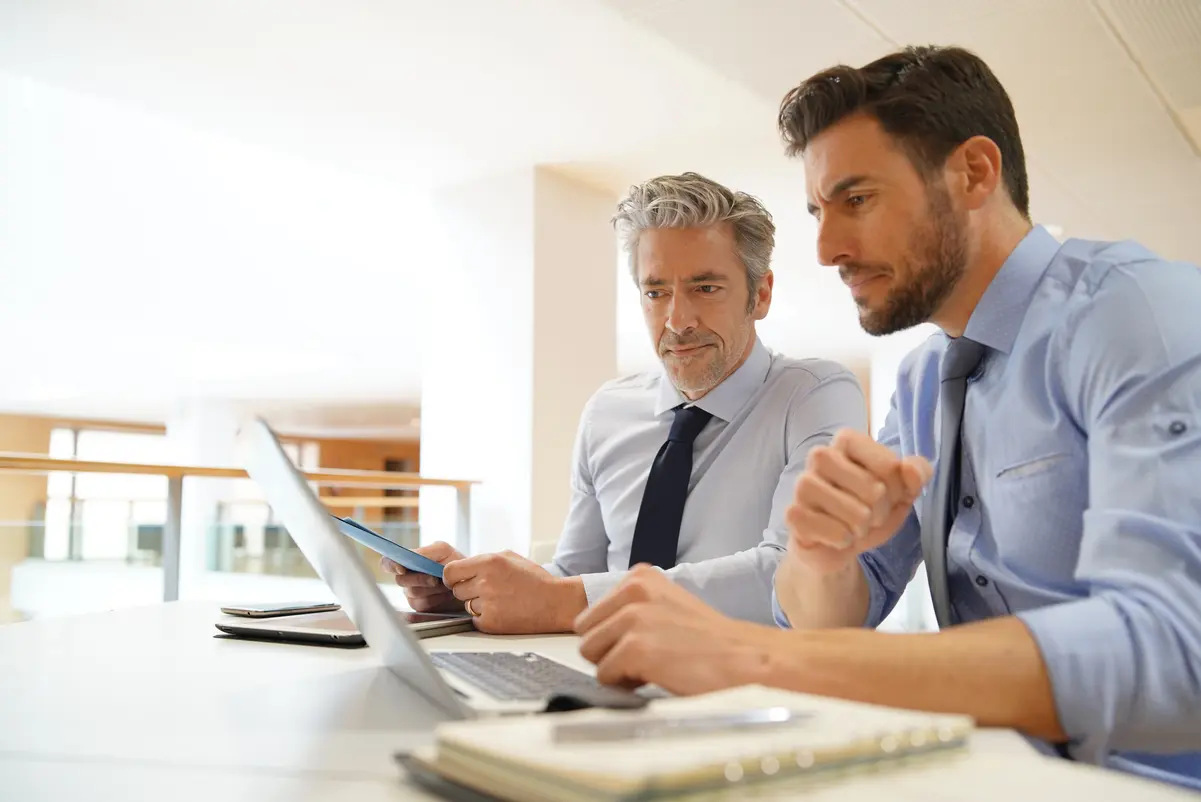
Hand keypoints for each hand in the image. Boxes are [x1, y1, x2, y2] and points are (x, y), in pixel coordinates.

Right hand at [381, 541, 464, 613]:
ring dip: (431, 589)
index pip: (387, 562)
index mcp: (408, 560)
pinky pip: (422, 605)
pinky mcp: (420, 607)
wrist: (471, 582)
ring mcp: (412, 593)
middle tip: (435, 579)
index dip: (390, 565)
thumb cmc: (456, 563)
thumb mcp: (444, 551)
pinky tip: (445, 594)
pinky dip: (436, 599)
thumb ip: (427, 552)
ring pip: (412, 593)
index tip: (401, 568)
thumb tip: (413, 556)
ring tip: (446, 584)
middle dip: (419, 579)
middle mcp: (407, 577)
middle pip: (400, 580)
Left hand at [443, 551, 585, 634]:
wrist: (555, 603)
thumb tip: (461, 567)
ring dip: (478, 604)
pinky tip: (502, 611)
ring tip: (499, 601)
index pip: (450, 571)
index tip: (457, 580)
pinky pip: (475, 620)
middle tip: (487, 591)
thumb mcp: (509, 558)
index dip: (452, 577)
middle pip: (456, 590)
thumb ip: (483, 560)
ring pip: (466, 605)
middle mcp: (485, 582)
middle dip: (468, 590)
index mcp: (489, 562)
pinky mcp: (490, 623)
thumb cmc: (535, 580)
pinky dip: (485, 617)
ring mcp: (487, 604)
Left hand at [574, 566, 775, 694]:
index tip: (642, 642)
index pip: (591, 614)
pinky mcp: (635, 647)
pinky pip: (605, 676)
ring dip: (616, 668)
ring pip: (590, 654)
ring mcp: (633, 618)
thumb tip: (598, 633)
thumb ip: (632, 609)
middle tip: (645, 658)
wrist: (745, 659)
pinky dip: (625, 684)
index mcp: (639, 577)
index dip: (612, 637)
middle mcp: (633, 591)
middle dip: (608, 652)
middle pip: (586, 633)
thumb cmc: (710, 641)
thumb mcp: (667, 605)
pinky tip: (656, 676)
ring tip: (652, 666)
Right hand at [785, 428, 931, 574]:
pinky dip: (843, 541)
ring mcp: (802, 484)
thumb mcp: (901, 491)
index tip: (886, 494)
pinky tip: (835, 537)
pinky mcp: (793, 513)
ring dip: (861, 528)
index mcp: (847, 441)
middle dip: (880, 512)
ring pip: (856, 513)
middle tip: (867, 514)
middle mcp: (820, 456)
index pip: (890, 466)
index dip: (898, 489)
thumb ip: (917, 473)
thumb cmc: (868, 509)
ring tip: (851, 526)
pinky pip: (835, 532)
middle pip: (875, 489)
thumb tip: (911, 469)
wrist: (838, 543)